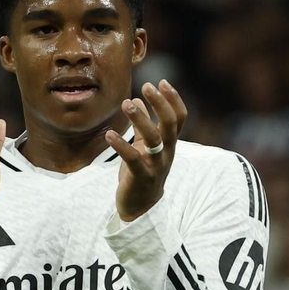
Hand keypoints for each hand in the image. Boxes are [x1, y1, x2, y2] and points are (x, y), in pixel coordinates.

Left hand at [107, 80, 185, 221]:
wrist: (141, 207)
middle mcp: (167, 153)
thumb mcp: (144, 147)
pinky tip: (109, 134)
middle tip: (147, 86)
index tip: (161, 82)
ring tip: (127, 103)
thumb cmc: (142, 172)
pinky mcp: (141, 177)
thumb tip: (136, 100)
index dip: (173, 99)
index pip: (179, 118)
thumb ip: (142, 125)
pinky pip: (133, 159)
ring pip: (154, 138)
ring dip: (140, 118)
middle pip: (170, 124)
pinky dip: (121, 145)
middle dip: (160, 103)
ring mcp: (156, 165)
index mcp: (169, 144)